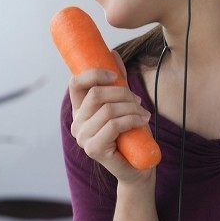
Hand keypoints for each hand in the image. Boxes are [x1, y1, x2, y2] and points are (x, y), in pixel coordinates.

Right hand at [67, 59, 153, 184]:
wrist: (138, 167)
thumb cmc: (131, 135)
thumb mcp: (125, 104)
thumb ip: (117, 82)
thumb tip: (112, 53)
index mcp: (79, 110)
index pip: (75, 83)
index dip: (94, 74)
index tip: (115, 75)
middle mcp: (76, 123)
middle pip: (96, 94)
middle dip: (123, 93)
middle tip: (138, 101)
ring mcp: (82, 137)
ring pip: (108, 109)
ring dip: (131, 108)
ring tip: (144, 114)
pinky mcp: (93, 149)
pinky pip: (113, 125)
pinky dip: (132, 119)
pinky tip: (143, 121)